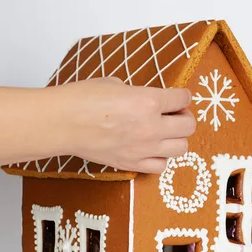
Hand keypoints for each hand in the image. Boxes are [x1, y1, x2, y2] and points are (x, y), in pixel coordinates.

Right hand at [53, 77, 195, 173]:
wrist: (62, 122)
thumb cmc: (82, 99)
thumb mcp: (116, 84)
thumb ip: (139, 93)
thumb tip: (148, 100)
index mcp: (148, 100)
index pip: (183, 99)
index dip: (183, 97)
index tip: (178, 98)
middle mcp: (151, 126)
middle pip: (189, 127)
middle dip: (184, 118)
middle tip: (174, 115)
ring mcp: (143, 148)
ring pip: (181, 148)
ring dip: (176, 139)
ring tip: (164, 134)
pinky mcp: (131, 163)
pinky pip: (160, 166)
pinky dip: (160, 158)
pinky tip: (150, 150)